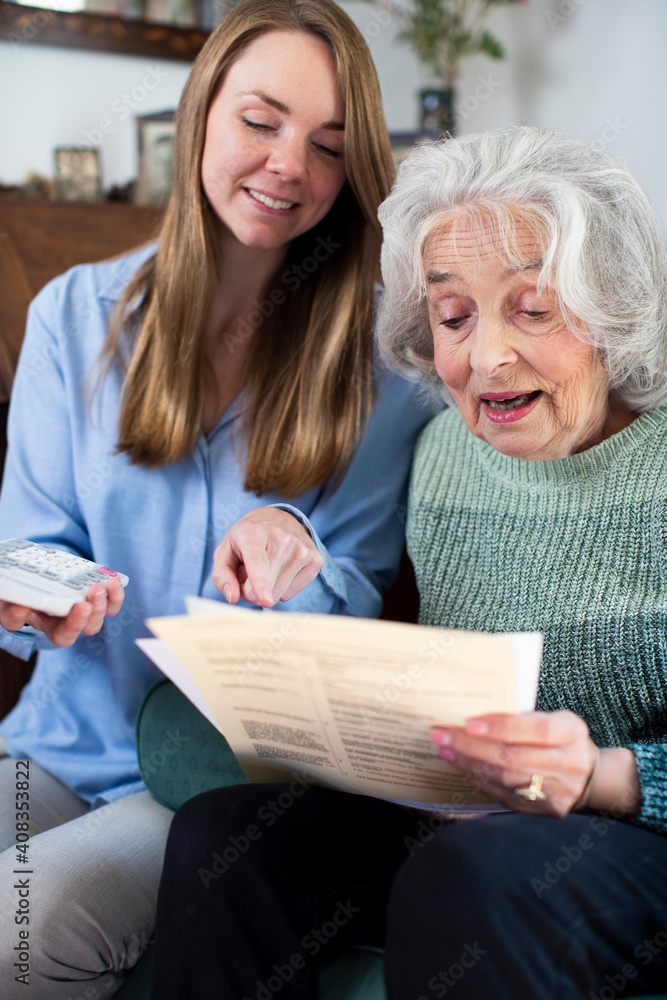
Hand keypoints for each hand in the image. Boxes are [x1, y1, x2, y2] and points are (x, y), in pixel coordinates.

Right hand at [0, 577, 124, 648]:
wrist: (26, 577)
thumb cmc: (16, 596)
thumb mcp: (8, 604)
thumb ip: (12, 611)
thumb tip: (21, 608)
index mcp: (49, 627)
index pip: (64, 636)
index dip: (74, 624)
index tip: (80, 606)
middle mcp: (70, 621)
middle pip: (89, 626)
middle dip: (95, 610)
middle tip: (94, 591)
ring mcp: (84, 608)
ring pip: (102, 614)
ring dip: (107, 601)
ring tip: (107, 584)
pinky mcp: (94, 594)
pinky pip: (110, 600)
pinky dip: (115, 592)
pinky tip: (115, 580)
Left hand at [212, 508, 324, 607]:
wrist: (278, 518)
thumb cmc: (246, 539)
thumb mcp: (225, 552)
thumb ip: (221, 576)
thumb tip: (233, 597)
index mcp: (253, 533)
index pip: (258, 562)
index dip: (261, 583)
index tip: (266, 600)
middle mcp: (282, 538)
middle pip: (265, 586)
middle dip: (251, 589)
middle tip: (249, 571)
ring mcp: (302, 549)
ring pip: (278, 593)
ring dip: (267, 588)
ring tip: (265, 567)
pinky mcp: (316, 560)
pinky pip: (291, 593)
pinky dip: (282, 587)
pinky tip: (281, 569)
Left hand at [430, 710, 598, 817]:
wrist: (588, 776)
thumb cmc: (561, 738)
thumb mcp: (553, 719)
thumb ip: (522, 718)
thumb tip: (473, 717)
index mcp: (571, 732)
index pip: (537, 729)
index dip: (501, 726)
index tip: (468, 723)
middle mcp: (569, 763)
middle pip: (514, 756)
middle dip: (471, 746)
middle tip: (442, 736)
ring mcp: (559, 791)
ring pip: (506, 778)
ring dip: (470, 764)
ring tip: (446, 751)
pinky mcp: (547, 809)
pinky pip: (506, 796)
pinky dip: (481, 781)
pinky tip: (464, 769)